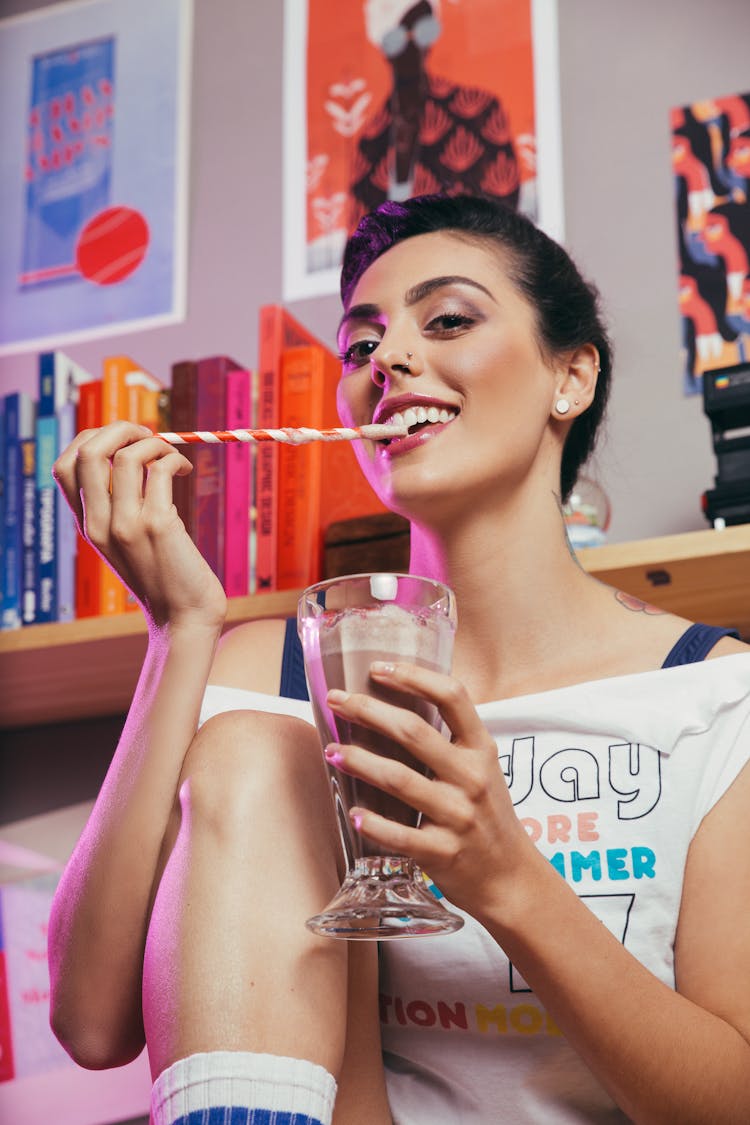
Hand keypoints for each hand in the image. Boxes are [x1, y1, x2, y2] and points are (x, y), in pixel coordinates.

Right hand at [53, 422, 226, 629]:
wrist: (184, 620)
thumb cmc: (164, 577)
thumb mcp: (129, 541)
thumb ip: (122, 506)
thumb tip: (136, 453)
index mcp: (87, 526)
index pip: (63, 466)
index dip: (91, 439)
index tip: (123, 440)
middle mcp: (98, 524)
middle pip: (87, 451)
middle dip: (119, 429)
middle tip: (148, 435)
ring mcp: (125, 525)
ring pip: (126, 456)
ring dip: (155, 442)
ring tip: (173, 455)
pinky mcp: (157, 526)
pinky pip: (160, 471)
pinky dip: (174, 459)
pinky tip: (185, 470)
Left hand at [325, 661, 533, 915]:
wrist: (511, 878)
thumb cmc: (487, 817)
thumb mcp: (482, 770)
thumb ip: (451, 742)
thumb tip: (398, 704)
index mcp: (481, 750)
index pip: (453, 696)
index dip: (414, 676)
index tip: (378, 668)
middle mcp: (471, 778)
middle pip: (413, 732)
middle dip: (368, 710)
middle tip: (337, 700)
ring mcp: (457, 816)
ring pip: (398, 779)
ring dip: (359, 761)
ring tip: (332, 750)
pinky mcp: (442, 853)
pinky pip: (399, 834)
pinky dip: (373, 823)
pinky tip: (353, 812)